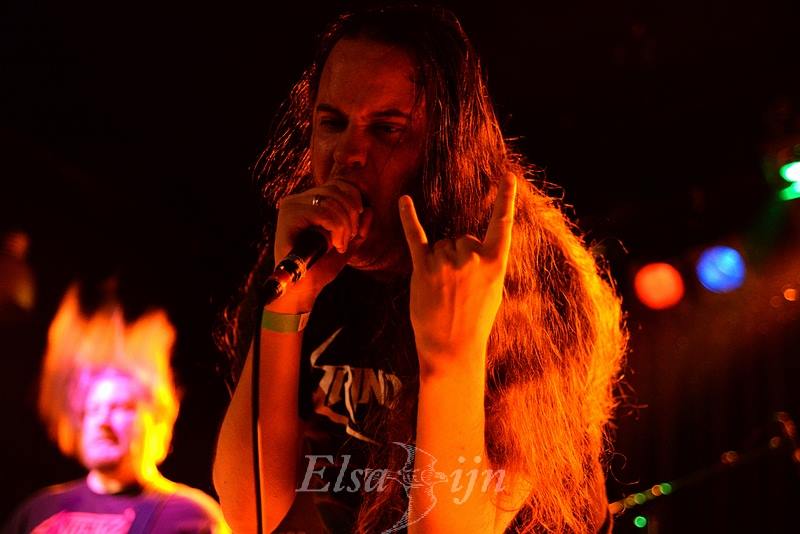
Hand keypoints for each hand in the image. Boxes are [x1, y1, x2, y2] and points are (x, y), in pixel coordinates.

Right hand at [270, 179, 372, 311]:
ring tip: (342, 244)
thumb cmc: (321, 267)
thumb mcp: (347, 244)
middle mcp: (299, 199)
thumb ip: (360, 228)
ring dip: (345, 225)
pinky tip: (335, 245)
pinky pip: (323, 213)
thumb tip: (369, 209)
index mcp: (311, 201)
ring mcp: (292, 206)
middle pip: (337, 190)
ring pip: (331, 201)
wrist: (303, 288)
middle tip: (350, 238)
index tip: (357, 226)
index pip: (339, 186)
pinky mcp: (288, 216)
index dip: (355, 201)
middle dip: (352, 215)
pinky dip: (336, 228)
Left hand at [399, 173, 516, 376]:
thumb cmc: (475, 321)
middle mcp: (471, 257)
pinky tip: (404, 200)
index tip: (507, 177)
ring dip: (441, 261)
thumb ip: (486, 263)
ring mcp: (446, 261)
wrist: (452, 348)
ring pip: (442, 243)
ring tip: (443, 290)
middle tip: (458, 288)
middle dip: (459, 257)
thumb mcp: (493, 291)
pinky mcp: (423, 267)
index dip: (505, 200)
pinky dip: (408, 217)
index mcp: (495, 263)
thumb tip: (469, 244)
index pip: (502, 224)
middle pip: (462, 238)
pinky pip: (415, 236)